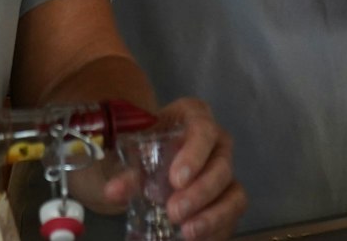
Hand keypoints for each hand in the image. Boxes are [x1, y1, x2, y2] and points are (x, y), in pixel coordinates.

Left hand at [97, 98, 245, 240]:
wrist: (143, 165)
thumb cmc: (141, 150)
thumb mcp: (130, 157)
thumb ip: (125, 174)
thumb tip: (113, 192)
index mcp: (193, 118)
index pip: (203, 129)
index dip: (194, 154)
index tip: (177, 180)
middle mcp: (216, 142)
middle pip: (221, 165)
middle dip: (200, 192)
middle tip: (174, 211)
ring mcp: (225, 171)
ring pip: (234, 192)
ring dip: (213, 215)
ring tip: (187, 232)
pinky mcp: (228, 197)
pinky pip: (233, 213)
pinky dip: (217, 227)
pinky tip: (196, 236)